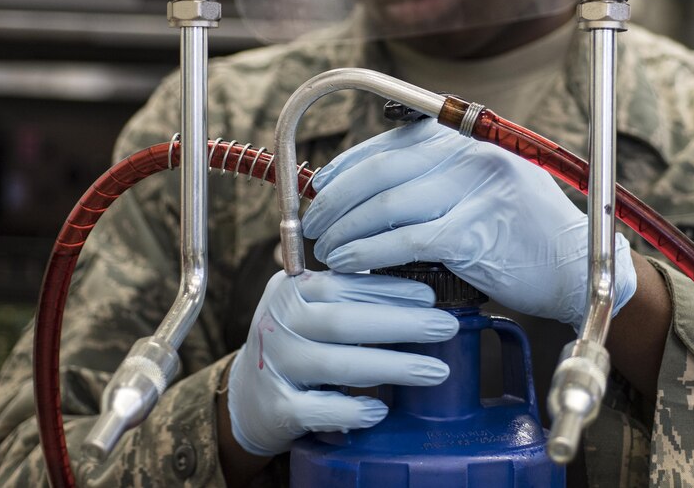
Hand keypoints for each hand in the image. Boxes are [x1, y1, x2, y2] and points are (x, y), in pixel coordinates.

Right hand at [228, 269, 458, 455]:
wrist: (247, 396)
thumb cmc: (299, 343)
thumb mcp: (311, 308)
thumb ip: (348, 296)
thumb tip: (420, 291)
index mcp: (291, 290)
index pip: (343, 282)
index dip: (389, 289)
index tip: (431, 297)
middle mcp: (278, 323)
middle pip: (344, 321)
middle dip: (402, 324)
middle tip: (446, 327)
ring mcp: (275, 366)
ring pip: (337, 364)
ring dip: (392, 367)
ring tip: (435, 371)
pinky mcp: (276, 408)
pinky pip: (317, 410)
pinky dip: (351, 411)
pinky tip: (380, 410)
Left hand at [302, 119, 635, 327]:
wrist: (577, 266)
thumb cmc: (523, 232)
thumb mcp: (484, 186)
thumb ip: (437, 177)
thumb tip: (367, 188)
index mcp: (469, 138)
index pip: (393, 142)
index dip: (349, 165)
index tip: (321, 187)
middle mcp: (472, 155)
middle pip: (383, 169)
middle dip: (338, 198)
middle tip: (314, 223)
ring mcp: (476, 190)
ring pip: (389, 204)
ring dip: (346, 227)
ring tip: (326, 247)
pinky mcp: (477, 231)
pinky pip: (407, 240)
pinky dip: (369, 251)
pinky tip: (349, 262)